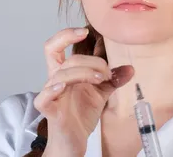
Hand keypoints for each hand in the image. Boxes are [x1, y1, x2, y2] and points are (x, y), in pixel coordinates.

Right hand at [33, 27, 133, 154]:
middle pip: (58, 55)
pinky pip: (42, 97)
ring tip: (100, 79)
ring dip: (82, 72)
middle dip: (86, 58)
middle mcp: (56, 80)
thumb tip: (130, 68)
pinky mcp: (49, 111)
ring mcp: (51, 94)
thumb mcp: (101, 93)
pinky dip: (52, 90)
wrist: (74, 141)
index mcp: (66, 72)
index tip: (86, 31)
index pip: (56, 46)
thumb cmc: (81, 114)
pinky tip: (62, 87)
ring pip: (58, 74)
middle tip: (105, 69)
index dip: (66, 34)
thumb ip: (113, 79)